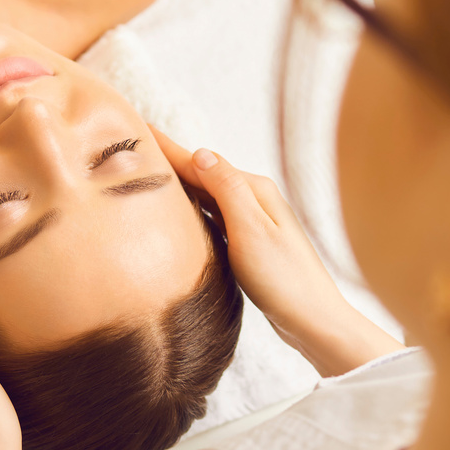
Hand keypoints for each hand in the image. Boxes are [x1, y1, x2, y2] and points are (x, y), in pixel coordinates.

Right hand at [154, 127, 401, 375]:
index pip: (202, 163)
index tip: (140, 130)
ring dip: (180, 184)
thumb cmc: (284, 279)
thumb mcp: (251, 230)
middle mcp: (254, 199)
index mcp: (254, 189)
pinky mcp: (249, 244)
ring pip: (207, 195)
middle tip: (136, 147)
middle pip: (203, 175)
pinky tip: (180, 211)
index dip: (168, 149)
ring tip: (151, 173)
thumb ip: (227, 189)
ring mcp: (253, 221)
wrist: (312, 320)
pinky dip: (193, 208)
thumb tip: (201, 153)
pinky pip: (213, 216)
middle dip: (170, 162)